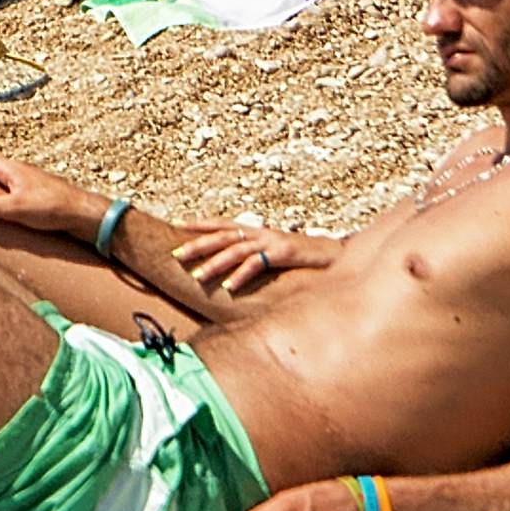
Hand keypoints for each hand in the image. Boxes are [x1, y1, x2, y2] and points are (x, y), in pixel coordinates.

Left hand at [172, 219, 311, 296]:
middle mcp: (260, 232)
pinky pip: (258, 264)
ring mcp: (271, 241)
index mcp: (256, 230)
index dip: (200, 224)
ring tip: (197, 276)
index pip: (222, 223)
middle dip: (197, 244)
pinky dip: (242, 275)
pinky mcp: (284, 253)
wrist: (334, 253)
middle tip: (176, 254)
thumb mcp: (274, 251)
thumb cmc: (301, 255)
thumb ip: (255, 254)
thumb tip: (233, 263)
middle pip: (222, 236)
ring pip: (236, 250)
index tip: (177, 225)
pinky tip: (229, 286)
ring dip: (215, 264)